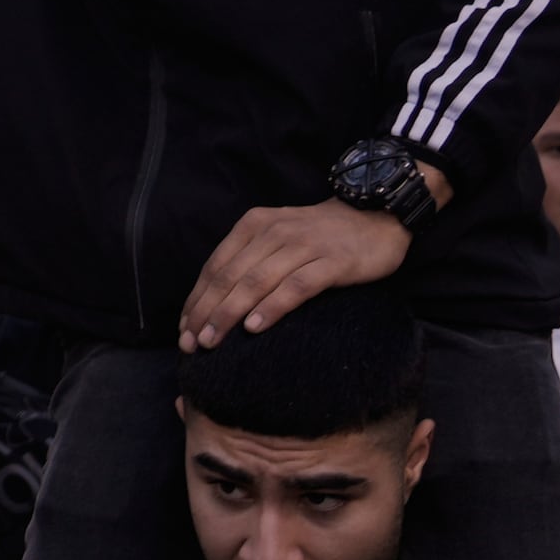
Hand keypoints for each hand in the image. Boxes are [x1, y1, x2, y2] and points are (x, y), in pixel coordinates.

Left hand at [178, 198, 413, 350]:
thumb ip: (250, 261)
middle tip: (190, 344)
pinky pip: (295, 287)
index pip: (215, 267)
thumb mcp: (277, 238)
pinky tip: (254, 327)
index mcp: (254, 225)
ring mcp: (303, 246)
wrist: (376, 215)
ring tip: (212, 341)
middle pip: (229, 277)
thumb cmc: (321, 236)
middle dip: (205, 312)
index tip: (183, 331)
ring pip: (255, 282)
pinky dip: (271, 307)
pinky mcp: (332, 262)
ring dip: (229, 313)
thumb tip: (216, 302)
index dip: (196, 300)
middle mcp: (273, 232)